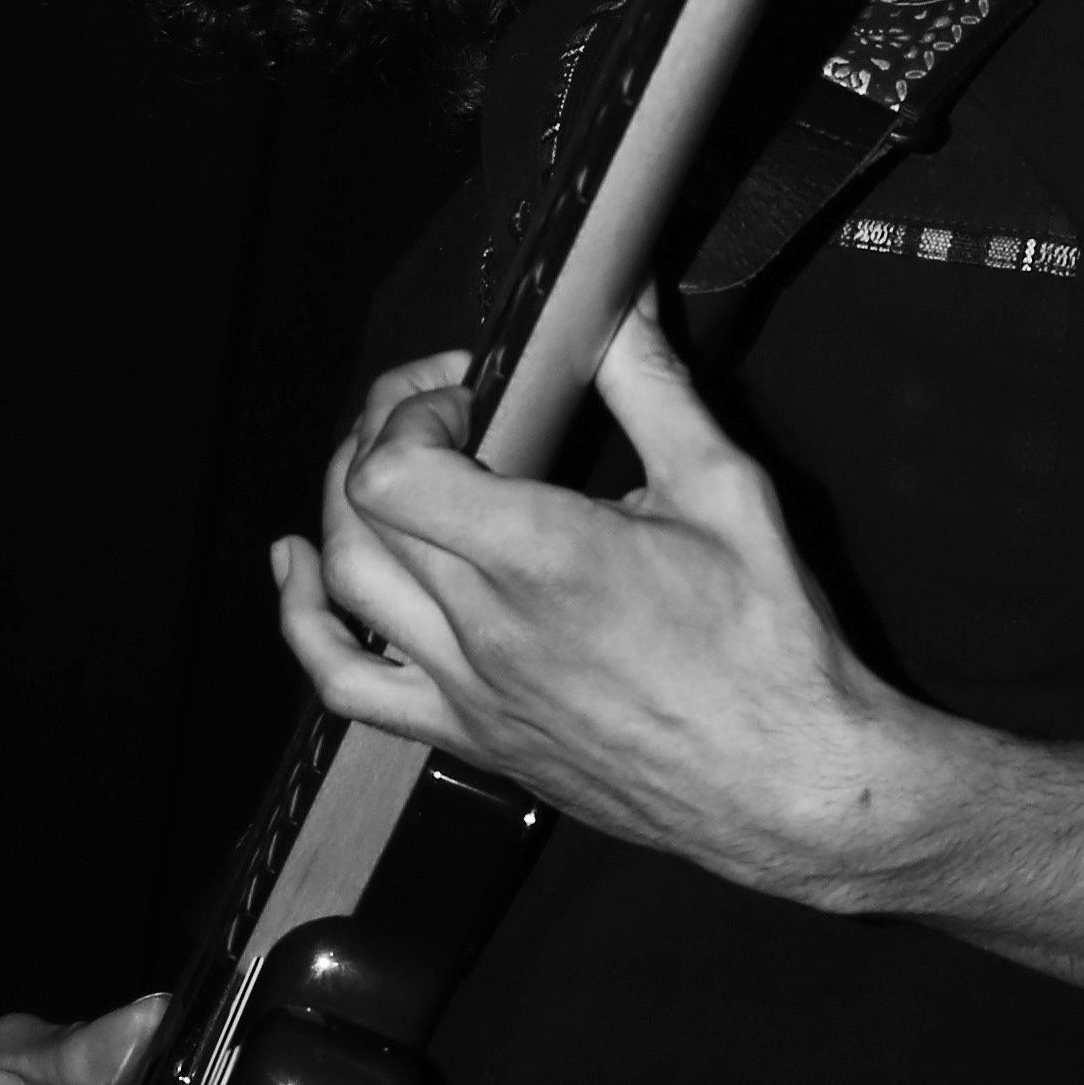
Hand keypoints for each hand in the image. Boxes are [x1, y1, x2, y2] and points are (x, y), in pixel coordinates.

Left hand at [271, 297, 928, 899]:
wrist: (786, 785)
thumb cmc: (770, 646)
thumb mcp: (725, 489)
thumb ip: (653, 385)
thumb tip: (619, 300)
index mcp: (544, 557)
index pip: (394, 468)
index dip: (408, 407)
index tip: (469, 387)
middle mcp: (486, 628)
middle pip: (360, 510)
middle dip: (381, 430)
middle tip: (442, 405)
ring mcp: (467, 690)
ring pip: (343, 583)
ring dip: (342, 504)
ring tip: (390, 462)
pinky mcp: (469, 736)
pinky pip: (345, 682)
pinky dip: (302, 620)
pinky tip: (297, 568)